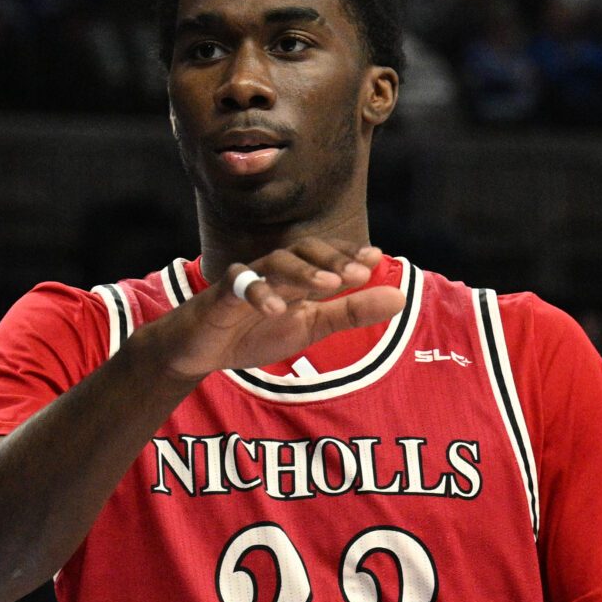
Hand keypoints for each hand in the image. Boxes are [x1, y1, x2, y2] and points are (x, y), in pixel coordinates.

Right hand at [136, 242, 399, 382]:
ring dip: (303, 272)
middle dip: (332, 259)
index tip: (375, 259)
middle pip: (303, 250)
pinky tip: (277, 309)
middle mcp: (274, 271)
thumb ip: (351, 312)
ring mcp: (247, 279)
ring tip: (328, 285)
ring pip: (275, 262)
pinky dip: (259, 294)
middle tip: (359, 272)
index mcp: (297, 276)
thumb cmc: (253, 332)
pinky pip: (239, 285)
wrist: (200, 350)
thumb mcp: (310, 326)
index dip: (349, 255)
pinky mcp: (220, 295)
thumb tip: (402, 297)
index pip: (326, 255)